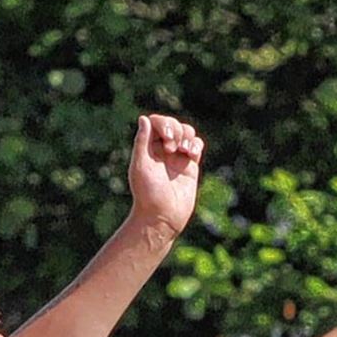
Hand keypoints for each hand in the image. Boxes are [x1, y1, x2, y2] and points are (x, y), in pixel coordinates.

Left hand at [127, 113, 204, 241]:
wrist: (162, 218)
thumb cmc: (147, 194)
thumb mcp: (140, 166)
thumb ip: (142, 141)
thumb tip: (144, 118)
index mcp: (147, 149)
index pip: (156, 123)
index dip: (163, 124)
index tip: (165, 139)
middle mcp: (162, 151)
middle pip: (173, 124)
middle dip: (175, 129)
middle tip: (171, 148)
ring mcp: (177, 158)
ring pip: (187, 132)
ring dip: (187, 136)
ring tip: (183, 151)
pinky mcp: (190, 167)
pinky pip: (197, 146)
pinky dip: (196, 144)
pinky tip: (191, 154)